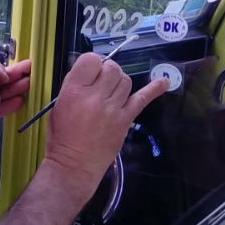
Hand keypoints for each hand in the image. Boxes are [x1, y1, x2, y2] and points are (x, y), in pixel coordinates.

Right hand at [42, 53, 167, 197]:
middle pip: (112, 68)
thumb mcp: (59, 104)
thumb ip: (74, 84)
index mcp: (74, 91)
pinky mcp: (125, 120)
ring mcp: (112, 109)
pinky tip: (164, 82)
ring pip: (126, 80)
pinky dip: (154, 89)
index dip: (92, 63)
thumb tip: (91, 70)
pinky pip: (142, 99)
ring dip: (119, 82)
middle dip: (107, 72)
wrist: (74, 165)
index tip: (91, 72)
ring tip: (111, 93)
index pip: (91, 59)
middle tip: (101, 85)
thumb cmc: (63, 136)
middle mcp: (94, 97)